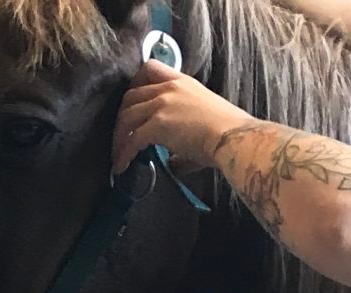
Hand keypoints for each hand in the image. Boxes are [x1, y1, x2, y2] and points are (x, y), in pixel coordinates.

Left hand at [114, 61, 252, 174]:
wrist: (234, 137)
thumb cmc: (227, 132)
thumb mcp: (204, 120)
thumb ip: (183, 134)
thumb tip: (172, 162)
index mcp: (182, 81)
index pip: (149, 68)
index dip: (133, 84)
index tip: (130, 103)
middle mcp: (169, 88)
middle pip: (130, 96)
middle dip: (121, 117)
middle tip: (120, 135)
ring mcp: (162, 104)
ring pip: (126, 117)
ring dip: (118, 137)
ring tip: (117, 154)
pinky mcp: (158, 124)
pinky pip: (131, 139)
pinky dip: (123, 154)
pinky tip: (121, 166)